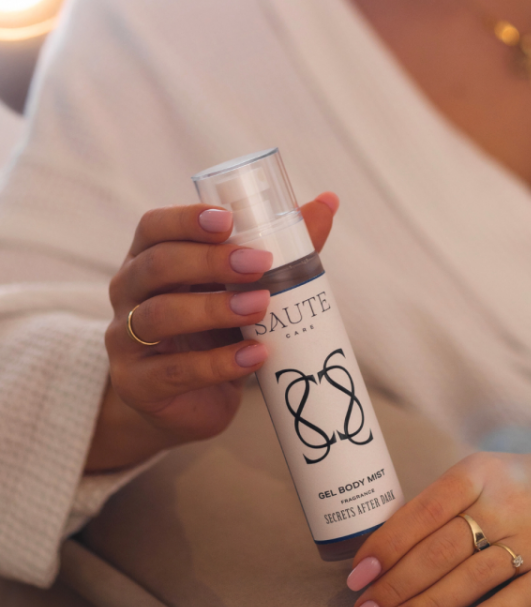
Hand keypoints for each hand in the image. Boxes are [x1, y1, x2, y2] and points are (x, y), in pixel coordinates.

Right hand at [86, 194, 338, 471]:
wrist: (189, 403)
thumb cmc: (214, 335)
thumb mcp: (240, 291)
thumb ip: (278, 251)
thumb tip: (327, 202)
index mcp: (148, 261)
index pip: (153, 227)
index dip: (186, 220)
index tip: (230, 220)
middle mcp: (128, 295)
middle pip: (156, 266)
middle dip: (209, 261)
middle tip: (260, 263)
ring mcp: (126, 341)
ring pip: (159, 316)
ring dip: (214, 308)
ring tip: (260, 306)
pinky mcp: (139, 384)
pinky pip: (175, 371)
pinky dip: (219, 364)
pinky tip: (256, 356)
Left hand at [344, 430, 530, 606]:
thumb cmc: (515, 486)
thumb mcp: (476, 476)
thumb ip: (435, 507)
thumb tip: (378, 552)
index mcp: (474, 475)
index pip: (422, 512)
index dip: (386, 545)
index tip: (356, 578)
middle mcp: (503, 504)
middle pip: (440, 549)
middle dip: (395, 586)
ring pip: (474, 575)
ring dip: (429, 605)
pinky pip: (528, 594)